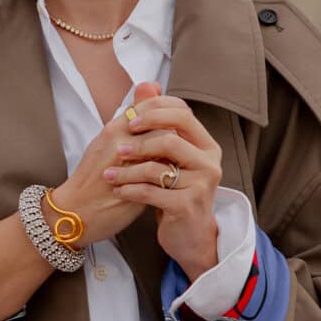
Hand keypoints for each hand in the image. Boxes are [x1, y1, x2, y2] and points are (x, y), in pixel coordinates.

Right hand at [50, 84, 181, 249]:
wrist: (76, 212)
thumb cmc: (93, 179)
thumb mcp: (109, 141)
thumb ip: (132, 116)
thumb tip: (150, 86)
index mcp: (114, 127)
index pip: (153, 104)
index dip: (173, 111)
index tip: (180, 122)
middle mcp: (120, 140)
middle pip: (163, 122)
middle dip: (180, 132)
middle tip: (185, 143)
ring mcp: (128, 162)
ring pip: (165, 144)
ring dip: (177, 151)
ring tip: (179, 160)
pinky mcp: (136, 185)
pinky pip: (162, 171)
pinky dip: (172, 171)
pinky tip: (175, 177)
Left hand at [98, 83, 222, 278]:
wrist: (188, 236)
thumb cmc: (176, 192)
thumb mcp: (168, 157)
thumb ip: (158, 121)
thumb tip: (147, 84)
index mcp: (206, 145)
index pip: (182, 113)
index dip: (154, 111)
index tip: (129, 119)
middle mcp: (210, 162)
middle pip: (170, 137)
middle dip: (139, 140)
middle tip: (118, 147)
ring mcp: (201, 185)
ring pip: (158, 166)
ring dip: (128, 169)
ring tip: (111, 174)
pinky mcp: (188, 206)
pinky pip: (152, 192)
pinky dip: (130, 190)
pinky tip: (118, 191)